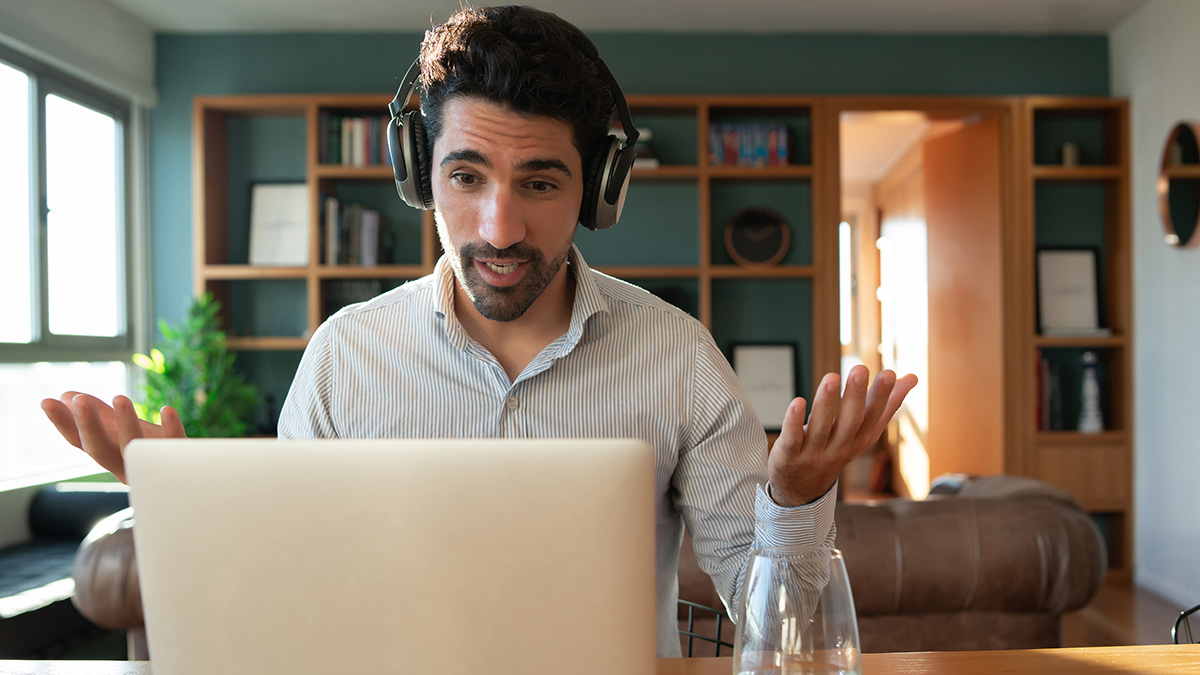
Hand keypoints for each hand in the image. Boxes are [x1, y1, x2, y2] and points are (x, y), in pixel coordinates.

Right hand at [40, 392, 186, 483]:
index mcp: (112, 459)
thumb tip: (68, 395)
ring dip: (126, 425)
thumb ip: (101, 417)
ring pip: (136, 452)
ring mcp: (156, 470)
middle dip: (89, 427)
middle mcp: (129, 469)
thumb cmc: (161, 455)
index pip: (81, 443)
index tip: (45, 401)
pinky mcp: (184, 467)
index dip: (63, 424)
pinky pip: (176, 449)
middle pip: (102, 452)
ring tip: (120, 397)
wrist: (203, 482)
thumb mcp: (128, 434)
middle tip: (80, 400)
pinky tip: (166, 409)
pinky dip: (171, 430)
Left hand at [767, 365, 916, 506]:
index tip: (890, 373)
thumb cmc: (835, 449)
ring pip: (822, 428)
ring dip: (826, 403)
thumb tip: (912, 377)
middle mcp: (840, 448)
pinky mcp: (789, 457)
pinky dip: (793, 422)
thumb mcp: (861, 432)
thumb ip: (885, 405)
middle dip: (857, 395)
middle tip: (860, 369)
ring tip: (832, 377)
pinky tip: (797, 401)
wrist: (802, 490)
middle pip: (851, 422)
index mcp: (859, 440)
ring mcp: (814, 454)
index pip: (874, 418)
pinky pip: (792, 439)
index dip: (883, 397)